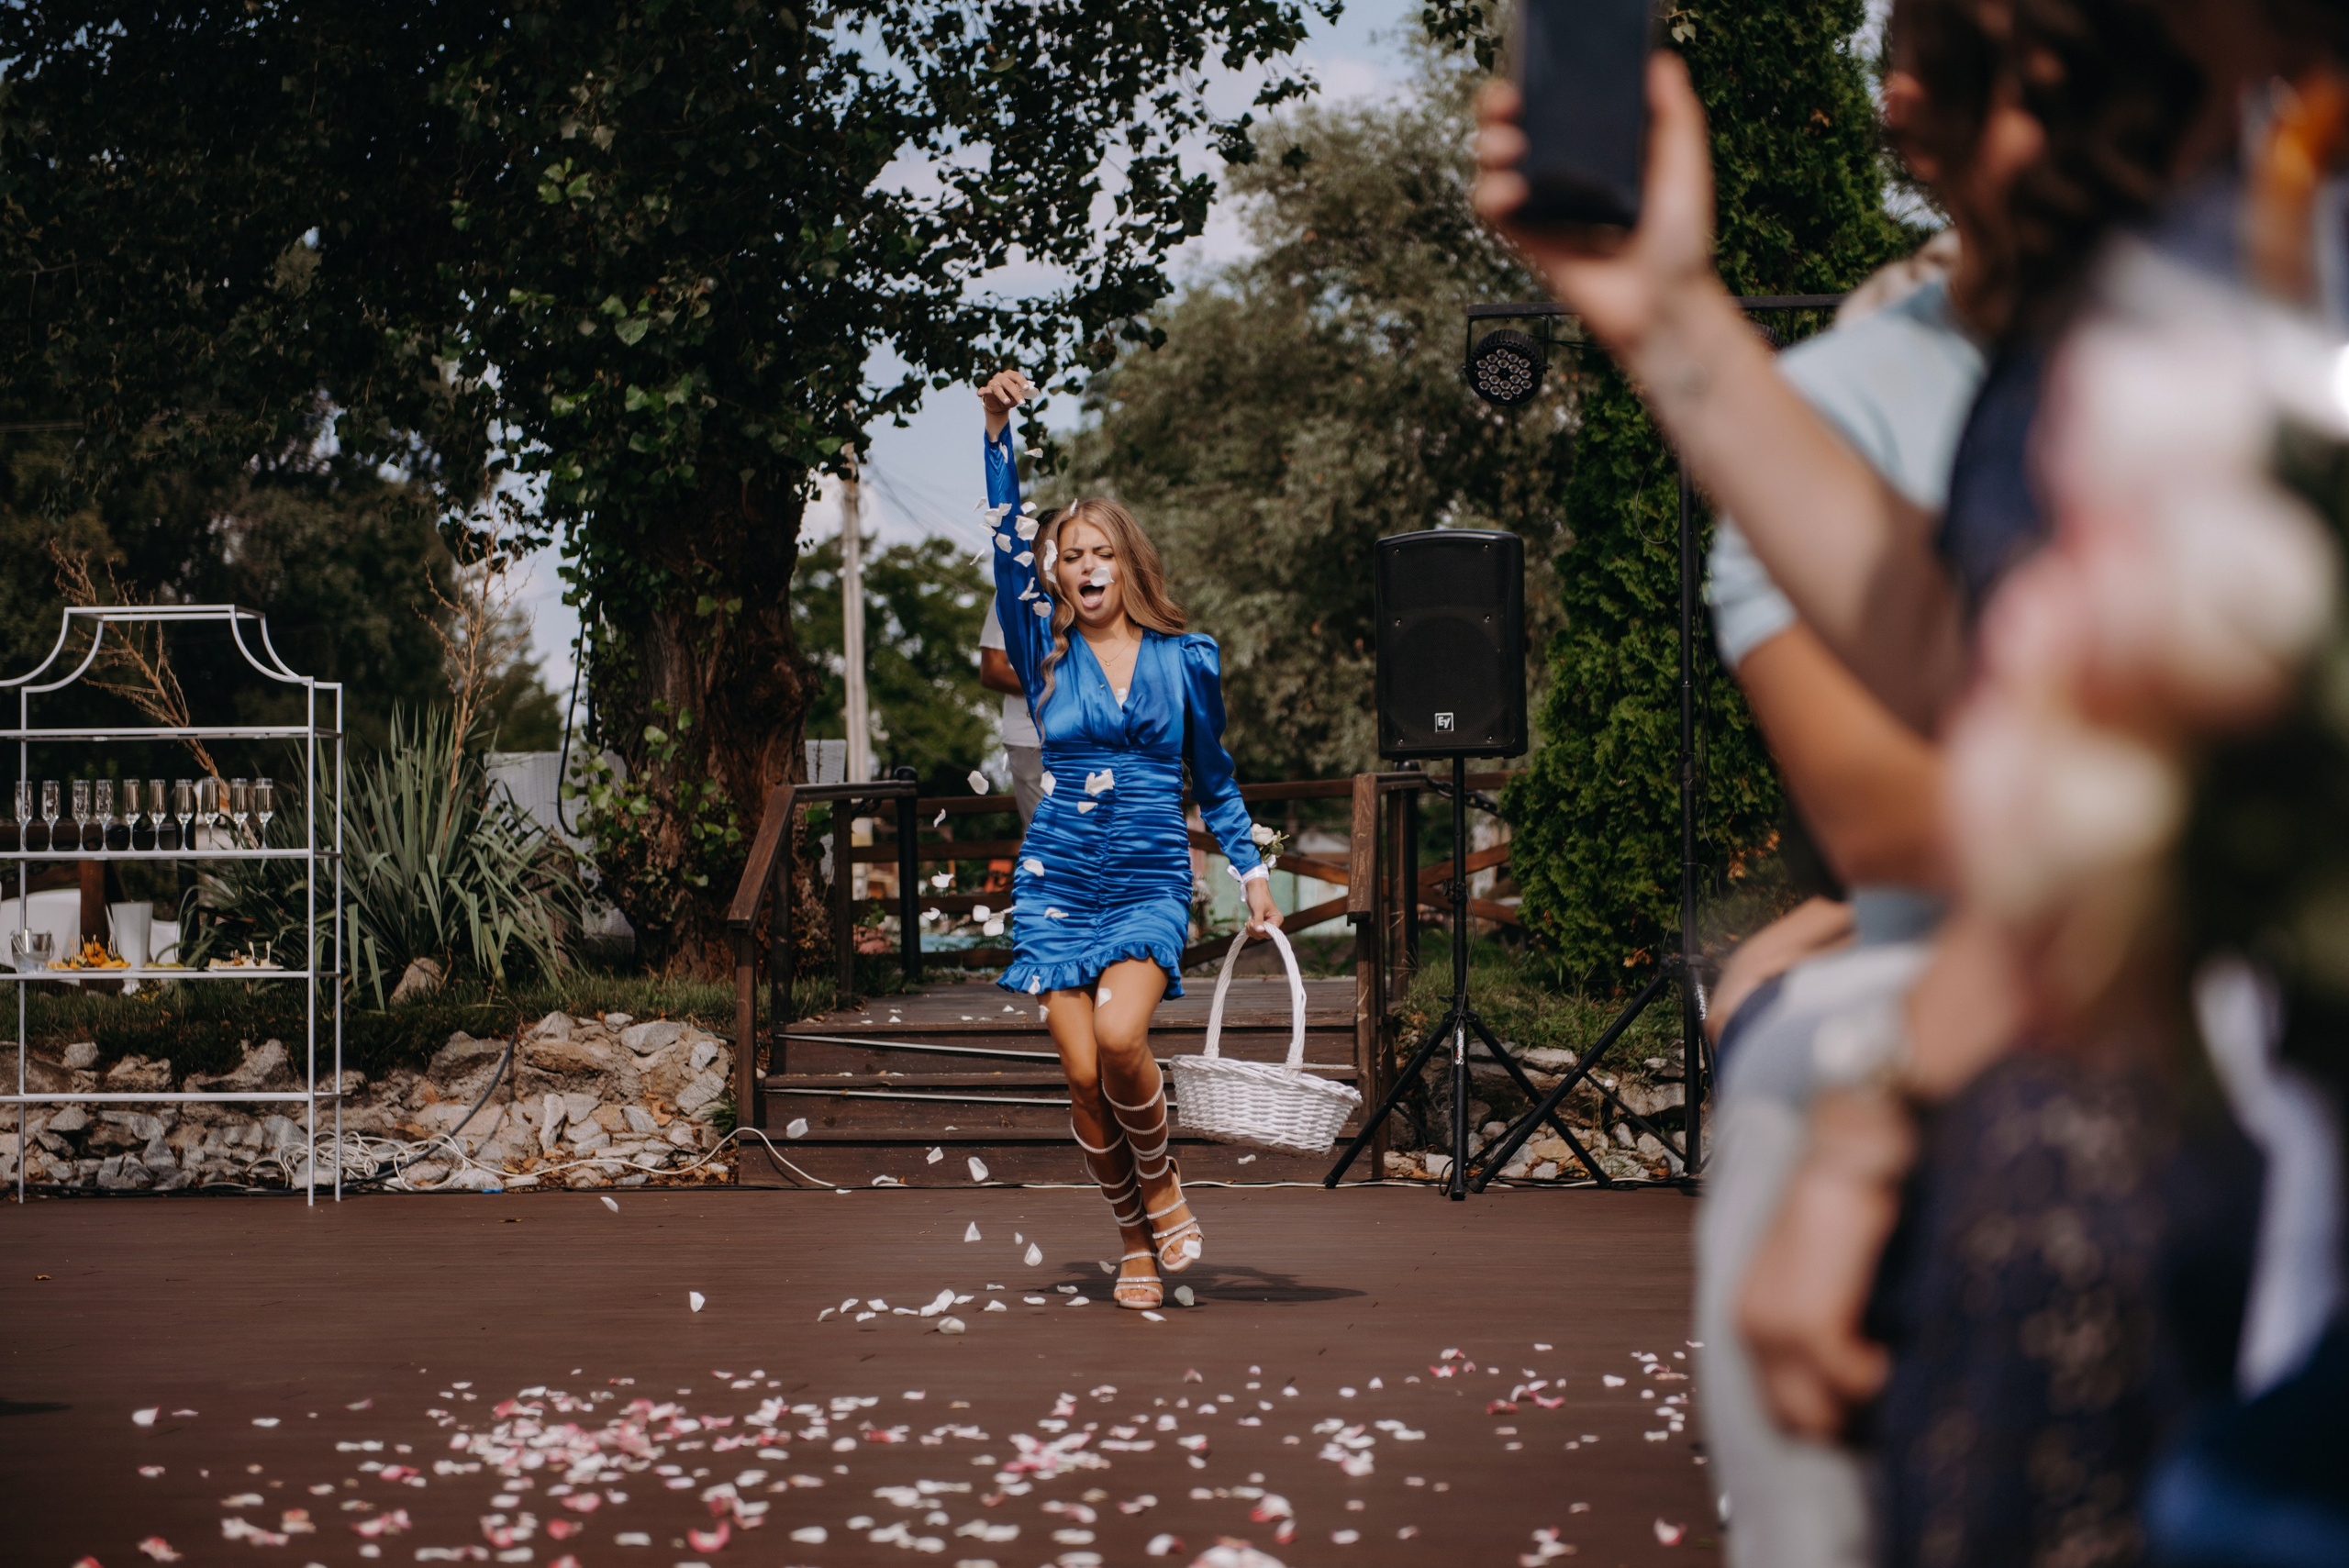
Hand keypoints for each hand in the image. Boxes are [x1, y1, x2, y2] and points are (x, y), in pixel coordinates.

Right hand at [978, 368, 1034, 439]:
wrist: (998, 404)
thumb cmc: (1010, 396)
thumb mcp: (1018, 395)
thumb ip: (1022, 393)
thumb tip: (1029, 392)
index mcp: (1010, 375)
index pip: (1017, 376)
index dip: (1022, 382)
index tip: (1027, 389)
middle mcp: (1001, 377)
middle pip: (1008, 384)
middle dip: (1016, 394)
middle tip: (1022, 403)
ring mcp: (992, 383)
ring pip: (997, 389)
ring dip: (1003, 396)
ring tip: (1007, 402)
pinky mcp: (986, 390)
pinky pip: (983, 390)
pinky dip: (981, 391)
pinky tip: (979, 393)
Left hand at [1243, 878, 1282, 938]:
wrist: (1253, 887)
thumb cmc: (1258, 896)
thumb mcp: (1258, 909)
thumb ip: (1259, 921)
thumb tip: (1260, 931)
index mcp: (1277, 919)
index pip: (1270, 933)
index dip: (1261, 931)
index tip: (1255, 923)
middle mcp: (1273, 922)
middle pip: (1263, 935)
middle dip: (1254, 929)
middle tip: (1250, 921)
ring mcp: (1266, 922)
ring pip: (1258, 933)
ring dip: (1251, 929)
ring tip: (1249, 919)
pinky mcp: (1260, 921)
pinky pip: (1254, 930)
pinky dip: (1250, 927)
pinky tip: (1249, 920)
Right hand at [1472, 53, 1721, 358]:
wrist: (1663, 301)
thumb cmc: (1681, 242)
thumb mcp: (1684, 166)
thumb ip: (1675, 113)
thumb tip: (1660, 63)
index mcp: (1597, 151)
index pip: (1554, 108)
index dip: (1534, 86)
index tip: (1532, 75)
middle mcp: (1565, 175)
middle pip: (1513, 127)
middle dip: (1497, 108)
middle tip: (1506, 103)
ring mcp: (1543, 206)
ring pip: (1492, 165)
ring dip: (1488, 146)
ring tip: (1508, 146)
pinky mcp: (1528, 239)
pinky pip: (1492, 209)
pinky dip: (1490, 193)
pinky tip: (1513, 190)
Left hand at [1737, 1090, 1914, 1438]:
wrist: (1844, 1157)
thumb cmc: (1846, 1207)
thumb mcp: (1827, 1272)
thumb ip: (1832, 1319)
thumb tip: (1868, 1367)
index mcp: (1752, 1315)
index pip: (1779, 1402)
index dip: (1826, 1414)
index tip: (1868, 1413)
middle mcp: (1752, 1327)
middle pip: (1796, 1421)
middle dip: (1846, 1424)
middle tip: (1889, 1406)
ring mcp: (1775, 1329)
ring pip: (1822, 1415)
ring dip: (1865, 1407)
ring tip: (1895, 1377)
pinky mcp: (1810, 1324)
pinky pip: (1853, 1384)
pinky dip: (1880, 1378)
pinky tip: (1895, 1350)